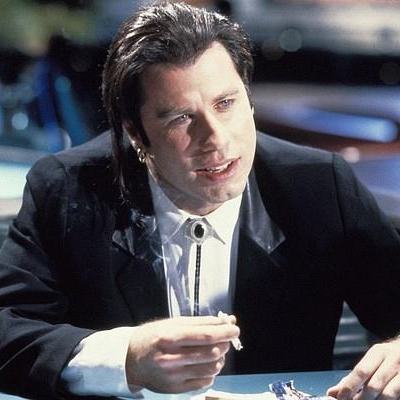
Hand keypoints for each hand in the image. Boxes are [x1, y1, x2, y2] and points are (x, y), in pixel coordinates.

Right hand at [125, 315, 239, 393]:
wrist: (130, 359)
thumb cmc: (153, 336)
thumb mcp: (172, 323)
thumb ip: (199, 322)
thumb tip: (224, 321)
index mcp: (170, 337)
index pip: (206, 336)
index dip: (225, 332)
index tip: (234, 328)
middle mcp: (171, 358)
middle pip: (212, 352)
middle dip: (225, 343)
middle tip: (226, 338)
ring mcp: (173, 376)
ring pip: (211, 368)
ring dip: (220, 358)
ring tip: (217, 351)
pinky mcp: (175, 389)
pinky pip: (204, 382)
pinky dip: (211, 372)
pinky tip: (206, 364)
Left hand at [327, 337, 399, 399]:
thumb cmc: (386, 359)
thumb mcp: (370, 361)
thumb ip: (352, 377)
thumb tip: (333, 392)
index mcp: (379, 352)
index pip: (361, 371)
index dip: (349, 387)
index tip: (341, 397)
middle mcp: (393, 361)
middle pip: (374, 385)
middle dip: (361, 398)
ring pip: (388, 395)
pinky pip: (397, 397)